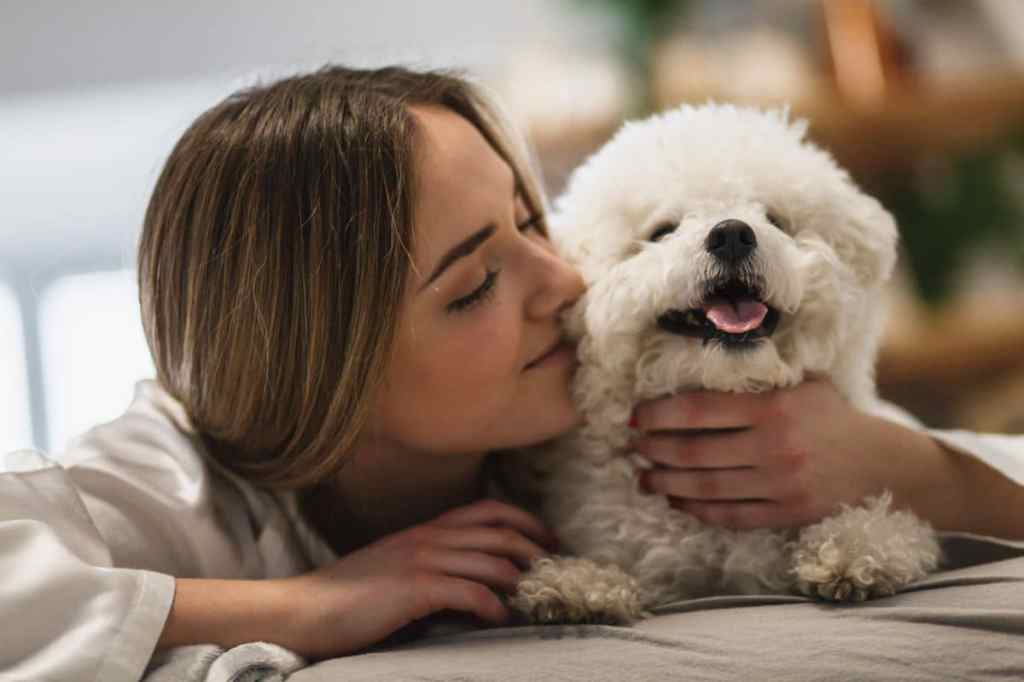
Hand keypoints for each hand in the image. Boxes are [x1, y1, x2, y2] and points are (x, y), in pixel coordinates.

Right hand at [279, 498, 556, 658]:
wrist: (305, 609)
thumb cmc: (351, 593)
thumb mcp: (398, 563)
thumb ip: (435, 562)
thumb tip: (475, 577)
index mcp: (427, 528)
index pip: (489, 509)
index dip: (526, 521)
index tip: (550, 540)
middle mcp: (429, 537)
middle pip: (499, 533)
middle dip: (535, 550)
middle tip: (556, 570)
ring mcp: (421, 560)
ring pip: (489, 561)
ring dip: (519, 579)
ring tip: (536, 597)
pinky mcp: (413, 589)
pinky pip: (467, 593)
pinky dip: (491, 605)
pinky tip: (500, 618)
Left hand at [630, 380, 894, 529]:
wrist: (880, 463)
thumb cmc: (828, 416)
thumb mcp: (799, 385)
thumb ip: (753, 379)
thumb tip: (689, 372)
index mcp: (773, 406)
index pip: (699, 410)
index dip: (659, 415)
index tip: (635, 417)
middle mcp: (775, 445)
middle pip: (695, 452)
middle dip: (654, 450)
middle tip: (633, 448)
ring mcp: (781, 484)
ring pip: (706, 488)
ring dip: (666, 483)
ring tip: (644, 477)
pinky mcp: (786, 514)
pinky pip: (729, 515)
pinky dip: (697, 509)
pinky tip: (677, 500)